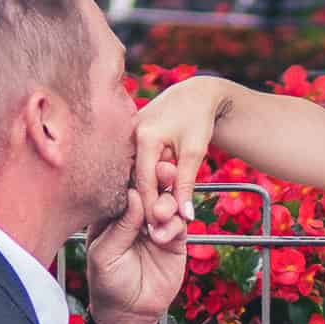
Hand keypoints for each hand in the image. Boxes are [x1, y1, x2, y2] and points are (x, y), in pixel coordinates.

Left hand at [85, 161, 189, 323]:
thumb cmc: (107, 283)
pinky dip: (175, 225)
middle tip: (164, 169)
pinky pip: (179, 223)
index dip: (134, 173)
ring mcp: (157, 225)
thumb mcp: (104, 254)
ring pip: (168, 201)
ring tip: (161, 215)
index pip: (125, 186)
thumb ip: (120, 226)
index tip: (143, 160)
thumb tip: (135, 194)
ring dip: (167, 202)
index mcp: (113, 214)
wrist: (130, 314)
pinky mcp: (175, 240)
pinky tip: (164, 236)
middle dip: (158, 177)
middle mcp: (136, 215)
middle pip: (151, 187)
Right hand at [131, 75, 226, 226]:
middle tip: (152, 229)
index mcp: (145, 136)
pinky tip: (148, 195)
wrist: (195, 93)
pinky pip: (132, 162)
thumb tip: (186, 217)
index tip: (156, 230)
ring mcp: (126, 132)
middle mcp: (129, 133)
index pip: (144, 182)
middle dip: (143, 204)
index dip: (150, 208)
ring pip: (131, 172)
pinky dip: (141, 178)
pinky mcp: (128, 133)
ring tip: (150, 217)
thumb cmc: (198, 119)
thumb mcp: (195, 152)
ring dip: (141, 192)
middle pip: (133, 179)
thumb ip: (186, 185)